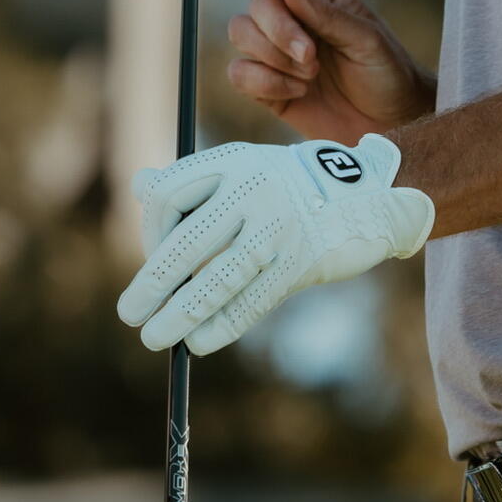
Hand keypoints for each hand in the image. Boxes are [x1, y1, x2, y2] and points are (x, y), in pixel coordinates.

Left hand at [117, 133, 433, 357]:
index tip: (154, 258)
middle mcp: (253, 188)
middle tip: (130, 313)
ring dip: (179, 314)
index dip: (151, 231)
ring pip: (217, 277)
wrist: (371, 195)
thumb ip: (195, 179)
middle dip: (153, 283)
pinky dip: (221, 325)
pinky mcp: (301, 259)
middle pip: (187, 241)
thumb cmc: (293, 186)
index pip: (169, 193)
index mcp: (233, 160)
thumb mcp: (246, 166)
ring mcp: (279, 224)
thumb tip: (140, 184)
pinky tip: (200, 342)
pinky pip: (251, 299)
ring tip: (156, 337)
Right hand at [228, 0, 429, 142]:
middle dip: (279, 30)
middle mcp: (294, 17)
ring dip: (273, 56)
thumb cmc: (387, 74)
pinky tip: (297, 92)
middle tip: (310, 57)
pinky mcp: (266, 85)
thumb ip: (325, 13)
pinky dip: (264, 82)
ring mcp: (277, 51)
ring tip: (310, 76)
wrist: (390, 126)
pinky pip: (238, 72)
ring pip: (240, 33)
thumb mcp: (366, 40)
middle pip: (258, 3)